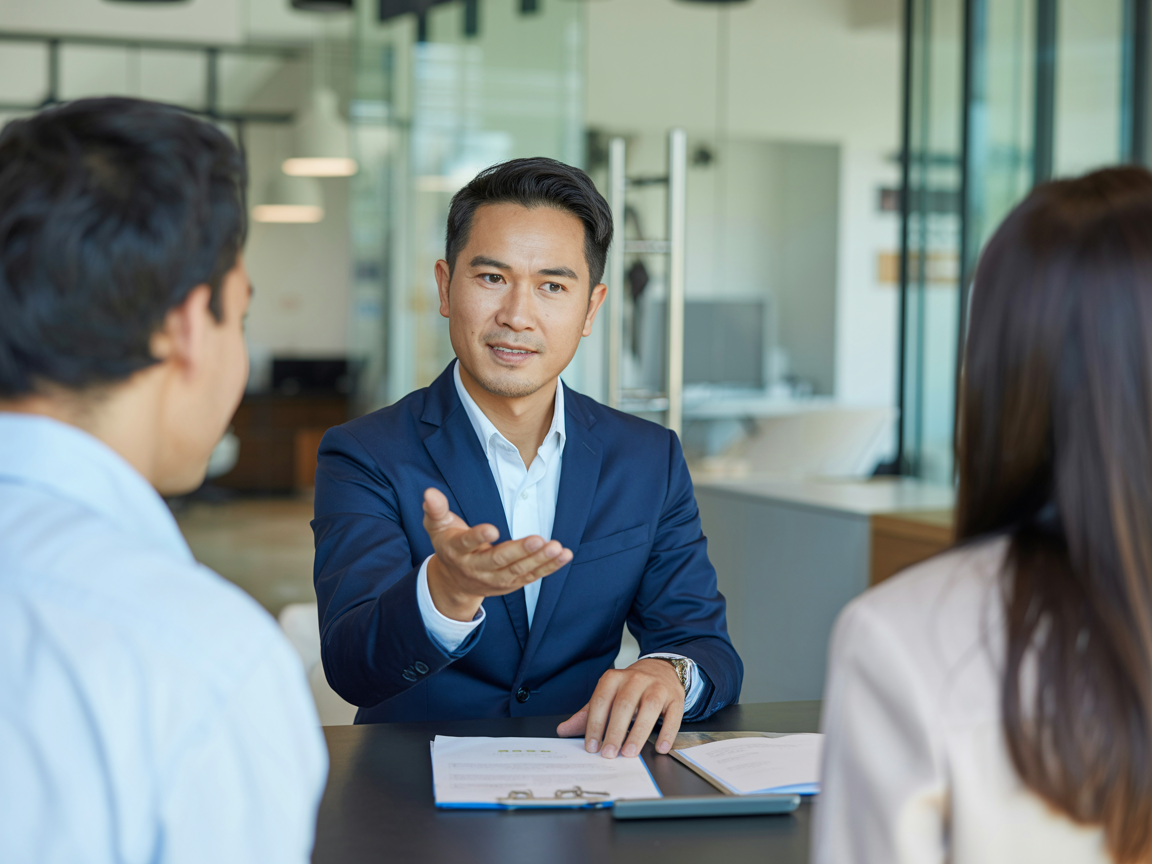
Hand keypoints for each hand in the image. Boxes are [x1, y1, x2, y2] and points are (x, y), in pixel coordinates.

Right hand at [422, 488, 572, 621]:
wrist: (454, 582)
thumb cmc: (448, 544)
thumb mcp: (437, 526)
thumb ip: (435, 509)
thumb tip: (430, 492)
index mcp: (456, 551)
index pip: (466, 544)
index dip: (478, 537)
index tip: (493, 529)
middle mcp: (476, 569)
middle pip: (498, 561)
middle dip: (519, 551)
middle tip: (538, 539)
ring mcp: (495, 580)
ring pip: (519, 571)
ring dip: (540, 560)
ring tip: (557, 547)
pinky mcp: (511, 584)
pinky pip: (532, 577)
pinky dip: (549, 567)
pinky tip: (564, 555)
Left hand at [555, 658, 684, 758]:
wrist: (661, 669)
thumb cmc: (630, 688)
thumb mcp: (607, 696)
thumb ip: (587, 714)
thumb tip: (563, 730)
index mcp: (614, 678)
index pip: (601, 701)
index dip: (595, 724)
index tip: (591, 746)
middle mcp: (636, 679)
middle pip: (624, 705)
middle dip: (615, 731)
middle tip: (609, 753)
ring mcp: (657, 687)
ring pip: (649, 708)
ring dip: (638, 732)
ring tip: (629, 752)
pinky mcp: (675, 697)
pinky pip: (673, 715)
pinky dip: (667, 733)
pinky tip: (660, 747)